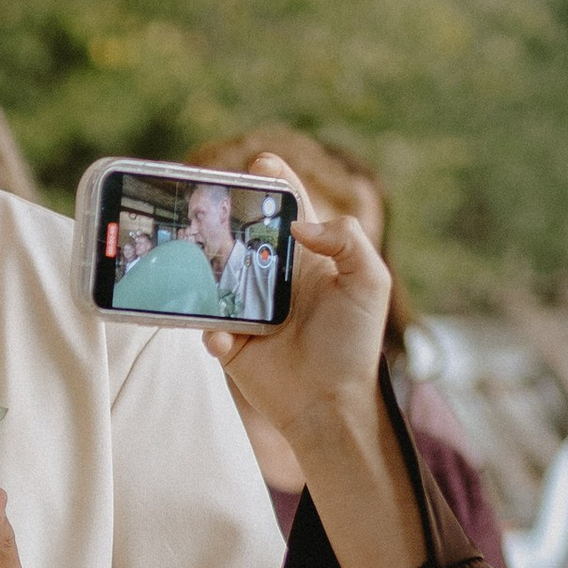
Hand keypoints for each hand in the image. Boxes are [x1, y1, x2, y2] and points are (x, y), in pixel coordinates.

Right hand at [204, 183, 391, 445]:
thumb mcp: (370, 282)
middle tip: (211, 203)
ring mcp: (248, 309)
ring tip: (197, 260)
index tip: (261, 162)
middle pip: (241, 235)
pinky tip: (226, 339)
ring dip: (203, 268)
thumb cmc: (354, 344)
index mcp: (307, 259)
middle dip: (225, 216)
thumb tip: (300, 224)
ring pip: (214, 277)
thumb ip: (347, 240)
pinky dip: (213, 332)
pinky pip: (208, 327)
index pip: (289, 210)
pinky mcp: (230, 343)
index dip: (274, 183)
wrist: (332, 405)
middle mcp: (273, 278)